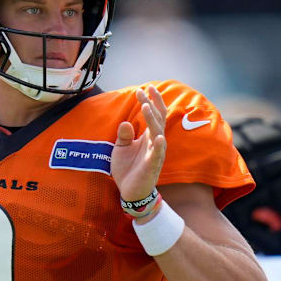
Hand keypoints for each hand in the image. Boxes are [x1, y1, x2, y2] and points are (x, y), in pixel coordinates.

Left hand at [111, 85, 167, 201]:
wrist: (130, 191)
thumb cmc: (128, 168)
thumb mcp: (121, 148)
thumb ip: (124, 135)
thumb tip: (125, 122)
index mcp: (148, 136)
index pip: (153, 115)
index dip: (150, 101)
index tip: (143, 89)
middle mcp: (155, 142)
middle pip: (157, 119)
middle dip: (151, 104)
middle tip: (144, 90)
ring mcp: (155, 153)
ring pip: (158, 133)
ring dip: (152, 119)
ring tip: (146, 106)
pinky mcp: (152, 166)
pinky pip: (157, 154)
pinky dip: (159, 146)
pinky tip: (159, 137)